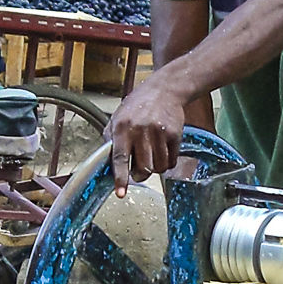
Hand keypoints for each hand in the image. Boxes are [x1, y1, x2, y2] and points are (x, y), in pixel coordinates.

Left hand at [107, 77, 190, 192]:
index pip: (120, 158)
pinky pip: (171, 161)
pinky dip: (167, 161)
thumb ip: (111, 139)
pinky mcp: (175, 135)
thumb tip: (107, 164)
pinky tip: (163, 149)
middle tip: (138, 170)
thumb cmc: (138, 106)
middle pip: (143, 168)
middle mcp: (140, 130)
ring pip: (158, 168)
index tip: (121, 193)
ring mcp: (159, 132)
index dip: (120, 178)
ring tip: (152, 154)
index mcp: (122, 127)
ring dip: (155, 168)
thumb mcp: (118, 117)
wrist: (165, 89)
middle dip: (140, 175)